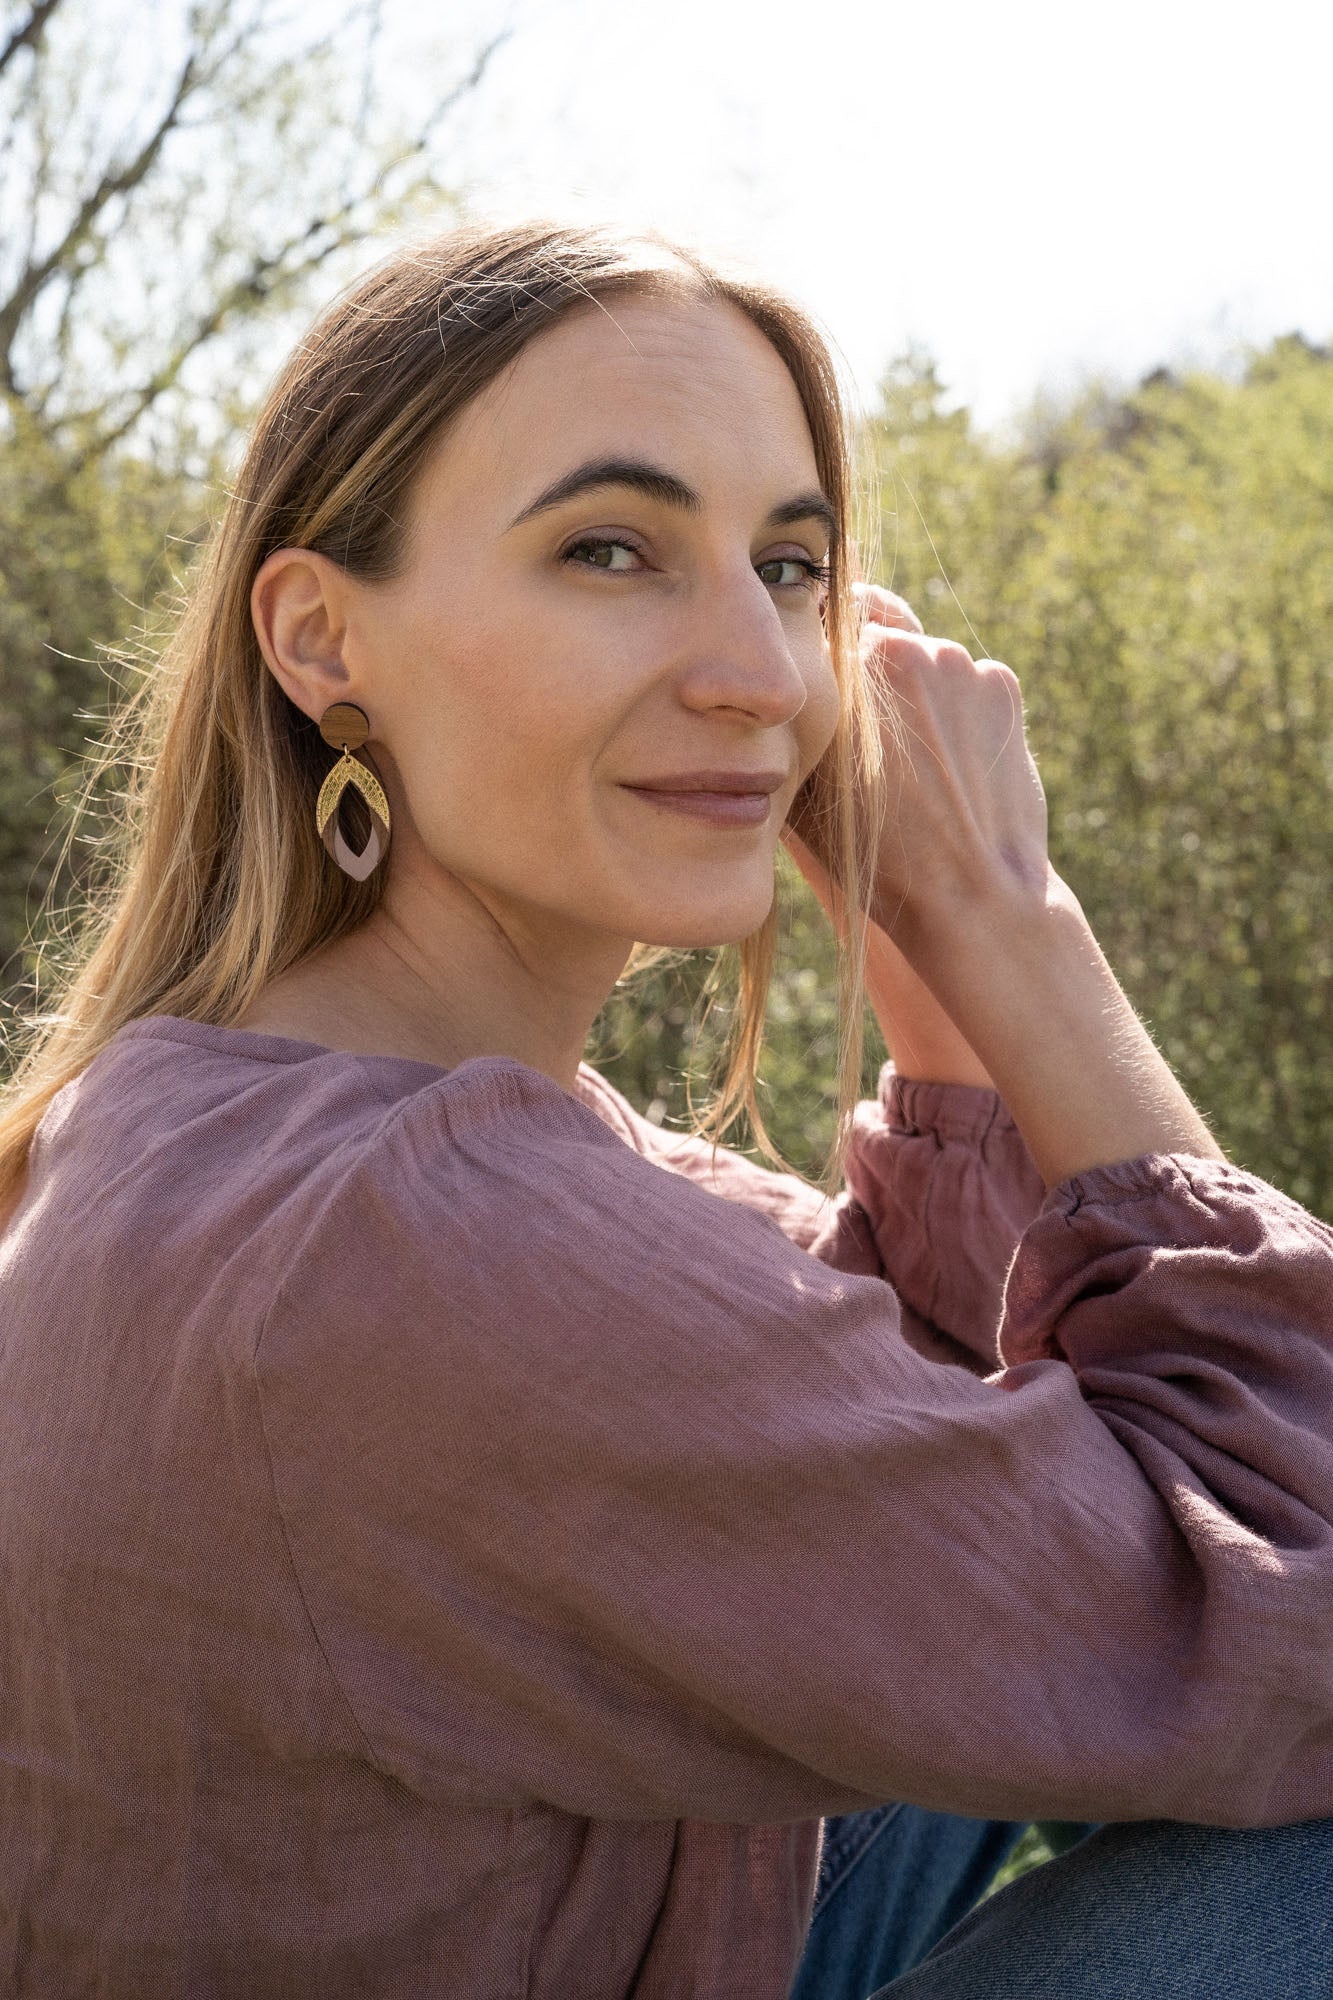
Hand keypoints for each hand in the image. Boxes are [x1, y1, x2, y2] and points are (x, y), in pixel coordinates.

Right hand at [788, 581, 1050, 938]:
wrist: (970, 891)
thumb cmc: (877, 853)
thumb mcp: (804, 791)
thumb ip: (792, 726)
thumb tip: (779, 698)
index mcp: (851, 665)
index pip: (825, 624)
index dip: (818, 655)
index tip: (817, 687)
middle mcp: (909, 648)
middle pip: (879, 629)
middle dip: (869, 665)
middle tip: (864, 722)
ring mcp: (963, 664)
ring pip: (927, 656)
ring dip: (915, 688)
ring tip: (910, 755)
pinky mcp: (1004, 687)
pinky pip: (970, 681)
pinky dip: (959, 709)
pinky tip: (950, 761)